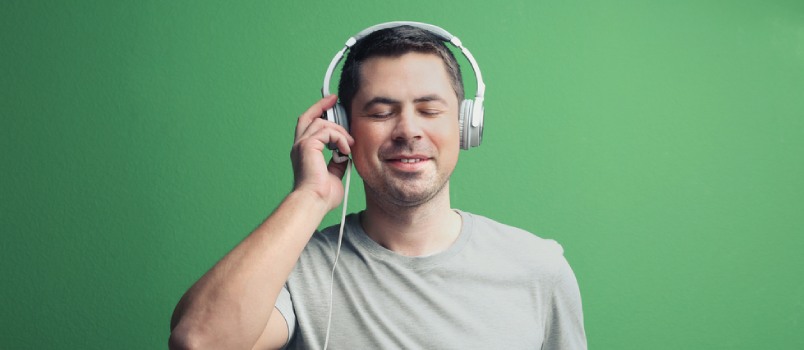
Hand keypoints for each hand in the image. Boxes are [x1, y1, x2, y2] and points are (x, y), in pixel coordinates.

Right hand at [290, 95, 354, 210]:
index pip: (308, 126)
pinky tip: (346, 149)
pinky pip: (327, 131)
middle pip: (308, 116)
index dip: (318, 114)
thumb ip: (337, 162)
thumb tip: (344, 155)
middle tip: (335, 100)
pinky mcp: (307, 146)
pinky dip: (339, 138)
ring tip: (349, 143)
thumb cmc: (322, 196)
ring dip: (339, 131)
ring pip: (321, 123)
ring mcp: (302, 145)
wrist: (314, 202)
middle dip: (321, 105)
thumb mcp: (333, 174)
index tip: (331, 107)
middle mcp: (299, 146)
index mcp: (304, 152)